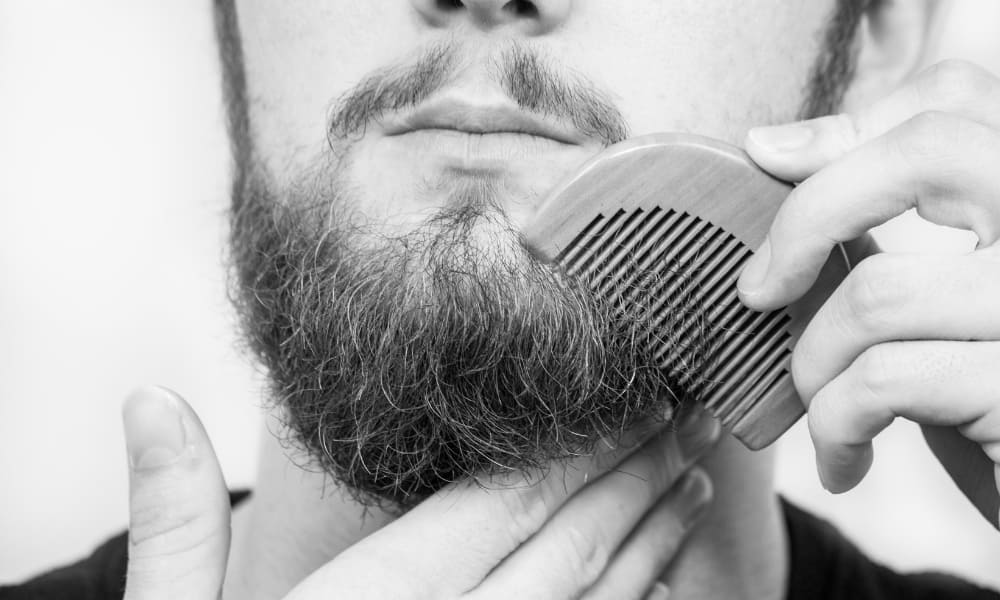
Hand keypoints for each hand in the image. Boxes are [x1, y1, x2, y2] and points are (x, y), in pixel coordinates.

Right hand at [121, 386, 718, 598]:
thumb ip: (174, 522)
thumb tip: (151, 396)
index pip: (495, 508)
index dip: (573, 451)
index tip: (628, 404)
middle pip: (561, 549)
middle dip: (630, 480)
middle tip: (684, 422)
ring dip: (648, 544)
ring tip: (686, 488)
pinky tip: (661, 589)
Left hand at [739, 59, 999, 525]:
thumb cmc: (984, 405)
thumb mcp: (939, 299)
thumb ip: (886, 221)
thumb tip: (769, 143)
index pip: (962, 99)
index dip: (852, 127)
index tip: (768, 161)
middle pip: (930, 149)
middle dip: (810, 215)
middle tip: (757, 289)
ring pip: (880, 291)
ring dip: (815, 362)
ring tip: (821, 407)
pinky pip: (886, 379)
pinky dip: (836, 423)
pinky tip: (843, 460)